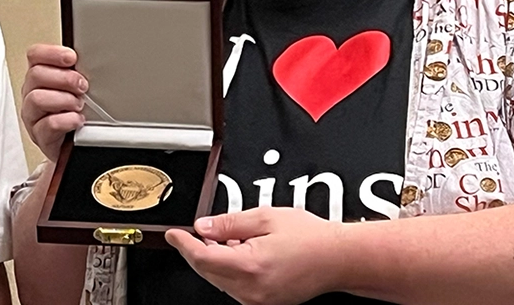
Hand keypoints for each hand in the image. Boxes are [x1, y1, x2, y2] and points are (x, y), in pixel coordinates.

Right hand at [20, 44, 87, 160]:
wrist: (77, 143)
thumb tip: (91, 60)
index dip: (51, 53)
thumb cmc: (76, 111)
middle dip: (64, 78)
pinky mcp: (40, 136)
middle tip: (82, 86)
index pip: (35, 55)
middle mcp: (32, 94)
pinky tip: (77, 120)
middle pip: (35, 75)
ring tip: (79, 105)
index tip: (71, 58)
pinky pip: (48, 124)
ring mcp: (33, 116)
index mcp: (40, 77)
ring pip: (37, 99)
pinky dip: (66, 120)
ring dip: (64, 99)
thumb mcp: (76, 87)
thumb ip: (76, 72)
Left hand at [165, 207, 349, 304]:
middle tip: (200, 230)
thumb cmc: (312, 238)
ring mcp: (257, 300)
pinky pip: (235, 286)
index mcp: (250, 265)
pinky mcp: (263, 303)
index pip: (202, 257)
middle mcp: (251, 289)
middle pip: (207, 270)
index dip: (183, 244)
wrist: (339, 259)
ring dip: (215, 259)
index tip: (174, 234)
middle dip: (198, 250)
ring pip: (220, 279)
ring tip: (231, 237)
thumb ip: (230, 222)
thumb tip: (204, 226)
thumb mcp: (266, 217)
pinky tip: (241, 252)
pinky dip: (230, 268)